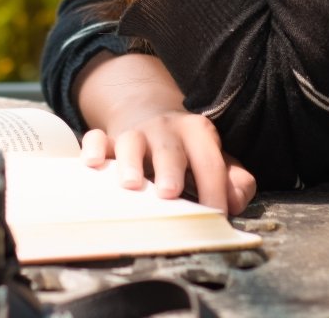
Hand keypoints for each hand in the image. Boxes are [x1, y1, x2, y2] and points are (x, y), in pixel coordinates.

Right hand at [80, 109, 258, 215]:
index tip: (216, 216)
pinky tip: (92, 164)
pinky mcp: (108, 139)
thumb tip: (236, 200)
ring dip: (130, 162)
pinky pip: (96, 138)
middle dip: (170, 170)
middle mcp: (166, 130)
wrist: (148, 113)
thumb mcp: (214, 158)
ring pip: (130, 142)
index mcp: (198, 133)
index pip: (210, 163)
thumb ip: (234, 180)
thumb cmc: (187, 150)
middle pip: (169, 149)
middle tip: (169, 193)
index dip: (215, 189)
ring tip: (132, 184)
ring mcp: (135, 133)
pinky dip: (93, 148)